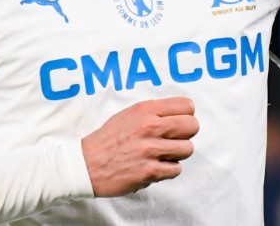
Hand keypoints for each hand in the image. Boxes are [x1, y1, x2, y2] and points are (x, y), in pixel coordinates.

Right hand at [80, 97, 199, 196]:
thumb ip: (154, 112)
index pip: (187, 106)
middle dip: (186, 134)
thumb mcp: (129, 114)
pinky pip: (176, 169)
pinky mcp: (149, 172)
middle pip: (192, 126)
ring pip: (187, 149)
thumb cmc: (109, 139)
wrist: (86, 165)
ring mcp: (150, 150)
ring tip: (162, 154)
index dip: (186, 115)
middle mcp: (149, 127)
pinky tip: (155, 166)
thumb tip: (181, 114)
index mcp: (145, 110)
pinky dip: (168, 170)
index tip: (179, 122)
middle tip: (174, 139)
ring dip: (177, 154)